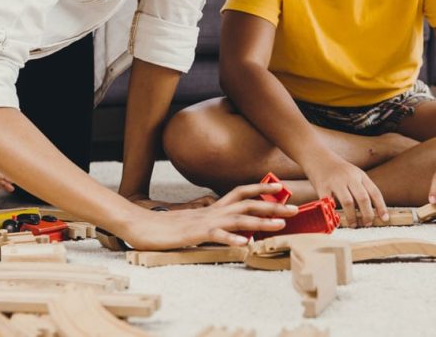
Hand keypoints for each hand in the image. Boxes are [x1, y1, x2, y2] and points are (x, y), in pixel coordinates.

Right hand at [119, 182, 297, 249]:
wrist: (140, 225)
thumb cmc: (165, 226)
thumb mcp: (192, 220)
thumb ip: (208, 216)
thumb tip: (220, 216)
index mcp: (212, 207)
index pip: (240, 192)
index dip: (261, 189)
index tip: (281, 190)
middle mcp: (212, 211)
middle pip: (247, 205)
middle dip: (272, 207)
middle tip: (295, 210)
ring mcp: (204, 222)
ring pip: (237, 219)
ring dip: (260, 222)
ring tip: (280, 225)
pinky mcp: (194, 235)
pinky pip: (216, 236)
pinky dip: (231, 240)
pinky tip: (245, 245)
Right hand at [306, 154, 387, 226]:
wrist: (316, 155)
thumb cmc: (336, 169)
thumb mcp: (352, 173)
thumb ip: (360, 187)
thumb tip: (369, 210)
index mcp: (359, 175)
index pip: (374, 192)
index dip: (381, 206)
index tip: (384, 219)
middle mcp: (349, 177)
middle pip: (363, 198)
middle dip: (367, 214)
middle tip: (367, 224)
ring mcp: (336, 182)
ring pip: (348, 202)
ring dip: (352, 216)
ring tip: (353, 224)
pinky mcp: (322, 186)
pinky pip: (330, 203)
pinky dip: (334, 213)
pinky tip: (337, 219)